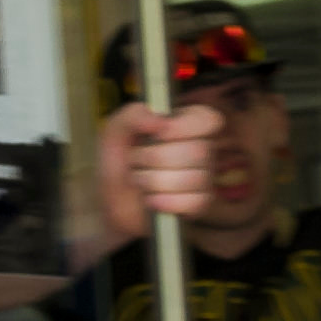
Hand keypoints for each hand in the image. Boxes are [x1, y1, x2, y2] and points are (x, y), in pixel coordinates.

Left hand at [96, 97, 238, 247]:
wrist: (112, 200)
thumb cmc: (119, 162)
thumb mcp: (115, 131)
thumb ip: (133, 116)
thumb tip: (160, 121)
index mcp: (187, 123)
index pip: (208, 120)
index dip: (185, 127)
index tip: (159, 133)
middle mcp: (202, 148)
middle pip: (198, 151)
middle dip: (155, 157)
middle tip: (137, 160)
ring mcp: (205, 177)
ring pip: (194, 178)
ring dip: (155, 181)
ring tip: (141, 180)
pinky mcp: (200, 204)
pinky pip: (194, 202)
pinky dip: (165, 201)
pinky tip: (152, 199)